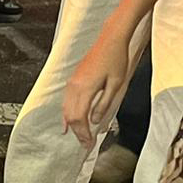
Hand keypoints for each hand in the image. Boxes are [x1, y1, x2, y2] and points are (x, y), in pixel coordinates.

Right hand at [63, 26, 132, 147]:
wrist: (110, 39)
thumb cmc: (116, 58)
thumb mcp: (116, 84)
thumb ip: (104, 104)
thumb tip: (96, 121)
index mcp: (85, 89)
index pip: (80, 118)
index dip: (83, 133)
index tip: (89, 143)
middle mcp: (74, 87)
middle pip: (71, 117)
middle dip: (78, 132)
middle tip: (86, 143)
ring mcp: (72, 83)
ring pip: (66, 110)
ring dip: (72, 125)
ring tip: (80, 135)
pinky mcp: (73, 80)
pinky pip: (66, 102)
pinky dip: (67, 115)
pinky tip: (68, 122)